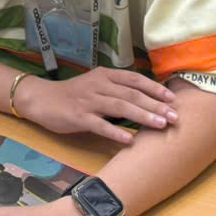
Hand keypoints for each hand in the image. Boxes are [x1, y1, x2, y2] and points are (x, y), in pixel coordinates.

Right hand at [16, 68, 176, 143]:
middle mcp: (98, 85)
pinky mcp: (78, 116)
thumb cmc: (73, 95)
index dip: (155, 89)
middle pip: (131, 94)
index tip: (172, 99)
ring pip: (119, 107)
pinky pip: (99, 124)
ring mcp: (88, 101)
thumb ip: (117, 90)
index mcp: (104, 75)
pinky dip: (115, 132)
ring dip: (142, 116)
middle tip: (174, 116)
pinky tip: (129, 140)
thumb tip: (146, 100)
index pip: (135, 79)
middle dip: (155, 105)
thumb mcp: (96, 85)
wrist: (41, 99)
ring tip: (160, 125)